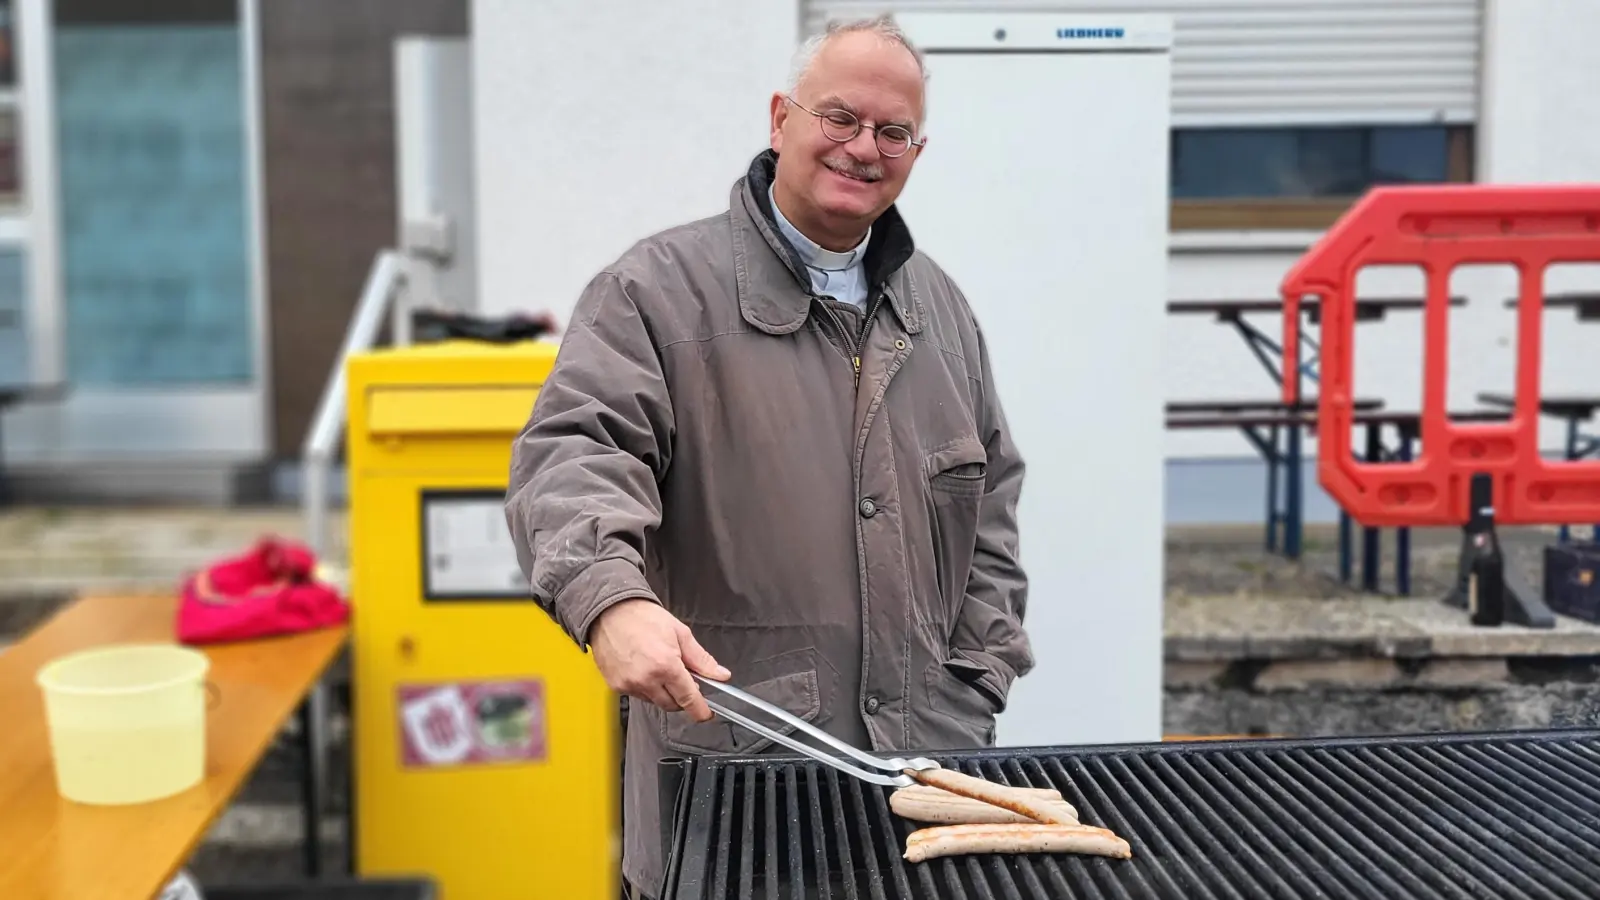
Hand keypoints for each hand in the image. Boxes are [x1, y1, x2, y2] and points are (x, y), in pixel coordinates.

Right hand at [588, 598, 729, 721]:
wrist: (610, 611)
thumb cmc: (643, 618)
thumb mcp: (680, 633)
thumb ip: (701, 659)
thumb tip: (720, 674)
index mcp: (665, 665)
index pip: (688, 698)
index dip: (700, 710)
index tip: (705, 714)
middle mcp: (646, 680)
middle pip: (672, 705)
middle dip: (682, 697)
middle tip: (684, 679)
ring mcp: (629, 685)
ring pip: (655, 701)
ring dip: (663, 692)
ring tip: (660, 668)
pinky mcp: (616, 686)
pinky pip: (638, 696)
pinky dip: (646, 688)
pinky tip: (645, 669)